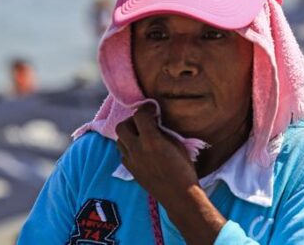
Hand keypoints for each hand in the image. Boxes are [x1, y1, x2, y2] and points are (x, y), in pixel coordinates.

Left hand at [115, 105, 225, 244]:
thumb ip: (163, 131)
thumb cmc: (184, 170)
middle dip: (131, 121)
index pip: (139, 115)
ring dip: (128, 135)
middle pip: (121, 127)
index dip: (145, 108)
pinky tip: (140, 151)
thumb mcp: (178, 145)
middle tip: (143, 122)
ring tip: (140, 136)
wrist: (179, 196)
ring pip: (119, 140)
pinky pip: (123, 154)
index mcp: (152, 140)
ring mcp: (132, 161)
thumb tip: (155, 121)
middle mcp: (137, 149)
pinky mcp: (131, 171)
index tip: (151, 108)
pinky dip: (129, 149)